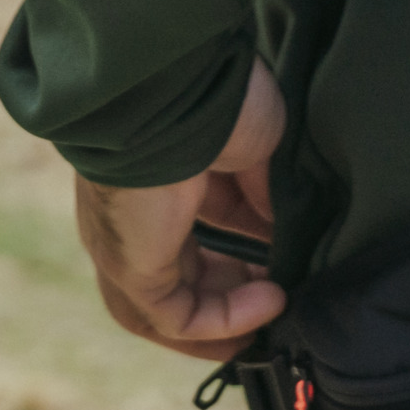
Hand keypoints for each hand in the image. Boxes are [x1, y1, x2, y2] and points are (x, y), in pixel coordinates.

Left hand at [74, 60, 285, 359]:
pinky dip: (227, 319)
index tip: (285, 266)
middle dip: (232, 297)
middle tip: (282, 299)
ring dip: (223, 323)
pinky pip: (176, 316)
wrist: (177, 86)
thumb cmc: (217, 98)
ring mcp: (125, 244)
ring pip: (164, 312)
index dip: (242, 262)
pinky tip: (272, 300)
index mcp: (158, 182)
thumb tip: (282, 232)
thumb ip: (263, 194)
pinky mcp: (130, 265)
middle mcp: (133, 218)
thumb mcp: (254, 148)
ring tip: (272, 322)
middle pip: (177, 282)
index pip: (193, 240)